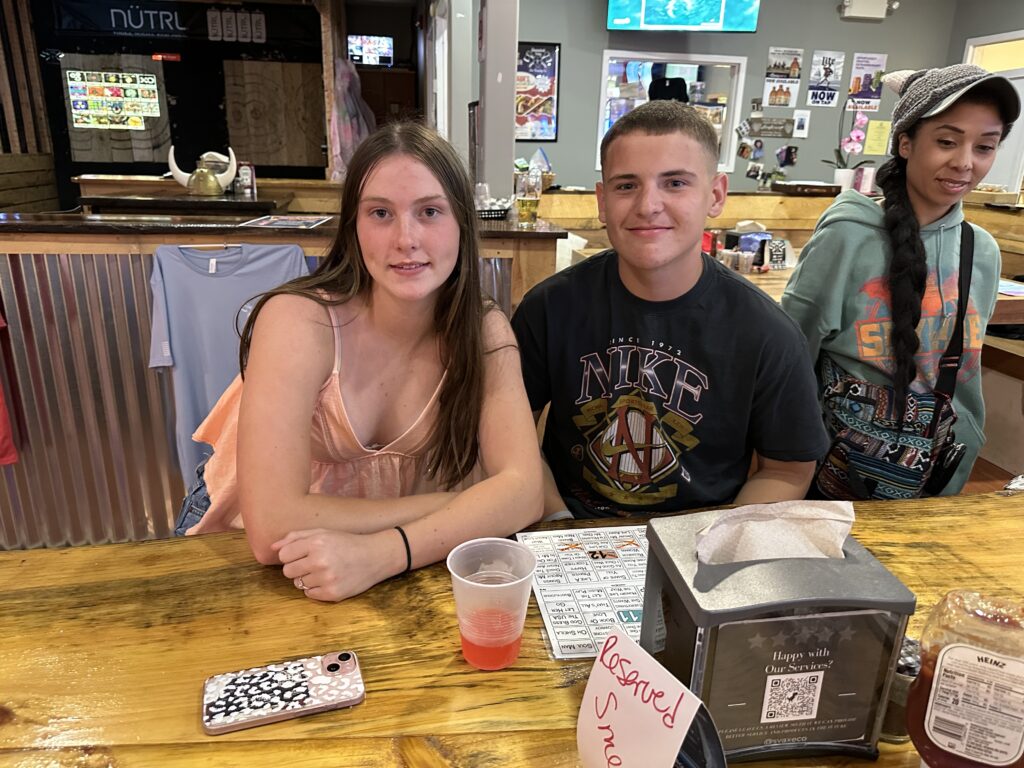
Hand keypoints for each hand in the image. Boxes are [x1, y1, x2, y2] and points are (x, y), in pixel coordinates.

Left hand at [272, 528, 400, 601]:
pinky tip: (330, 580)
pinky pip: (310, 594)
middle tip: (314, 563)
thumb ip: (296, 537)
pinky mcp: (332, 594)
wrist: (376, 556)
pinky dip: (317, 589)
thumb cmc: (347, 542)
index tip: (303, 553)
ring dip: (308, 578)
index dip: (291, 555)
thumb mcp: (323, 533)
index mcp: (316, 543)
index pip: (283, 555)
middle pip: (288, 572)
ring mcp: (326, 579)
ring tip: (325, 570)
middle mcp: (320, 561)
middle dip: (297, 568)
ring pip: (299, 584)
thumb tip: (272, 547)